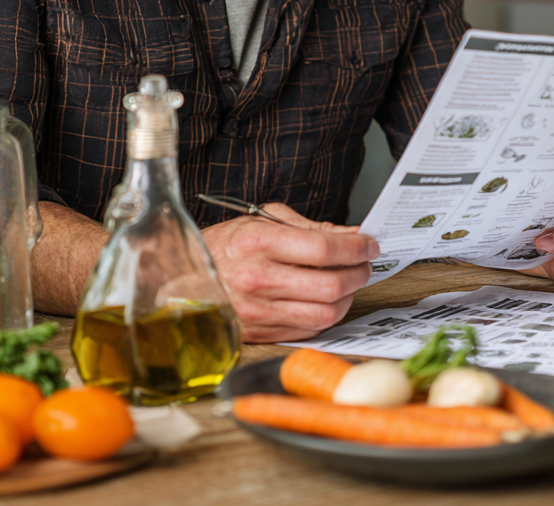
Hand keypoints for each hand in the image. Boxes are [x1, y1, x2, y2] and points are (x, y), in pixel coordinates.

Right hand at [202, 203, 379, 342]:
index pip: (322, 248)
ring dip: (349, 297)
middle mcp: (259, 278)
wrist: (185, 279)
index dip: (355, 247)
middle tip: (365, 262)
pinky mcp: (262, 333)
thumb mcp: (262, 220)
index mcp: (258, 242)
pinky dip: (329, 314)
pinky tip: (329, 299)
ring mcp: (260, 310)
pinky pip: (310, 328)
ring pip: (326, 312)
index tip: (368, 244)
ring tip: (350, 281)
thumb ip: (308, 228)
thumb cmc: (225, 246)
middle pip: (330, 285)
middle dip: (359, 273)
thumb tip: (350, 237)